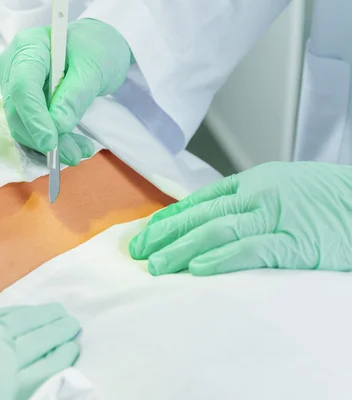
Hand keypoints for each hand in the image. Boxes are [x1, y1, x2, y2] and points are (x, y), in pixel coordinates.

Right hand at [0, 18, 131, 165]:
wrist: (97, 49)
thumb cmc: (96, 49)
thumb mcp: (94, 69)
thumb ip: (75, 96)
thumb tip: (58, 125)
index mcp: (29, 46)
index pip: (22, 85)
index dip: (34, 116)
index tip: (50, 142)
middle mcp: (14, 66)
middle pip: (17, 109)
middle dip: (42, 136)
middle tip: (72, 155)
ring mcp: (15, 85)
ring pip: (22, 124)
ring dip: (50, 144)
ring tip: (80, 151)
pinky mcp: (24, 104)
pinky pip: (31, 128)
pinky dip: (52, 141)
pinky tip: (74, 147)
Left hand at [129, 162, 351, 275]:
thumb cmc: (327, 198)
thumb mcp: (281, 189)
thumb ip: (247, 202)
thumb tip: (209, 219)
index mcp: (253, 182)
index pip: (199, 201)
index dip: (169, 218)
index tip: (145, 234)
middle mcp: (257, 195)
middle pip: (200, 215)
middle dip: (165, 235)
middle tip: (139, 253)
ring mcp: (275, 216)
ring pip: (217, 230)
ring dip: (182, 248)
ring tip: (157, 265)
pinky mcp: (295, 241)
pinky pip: (250, 249)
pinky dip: (221, 258)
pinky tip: (197, 268)